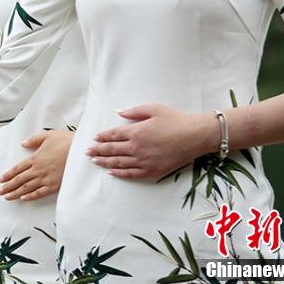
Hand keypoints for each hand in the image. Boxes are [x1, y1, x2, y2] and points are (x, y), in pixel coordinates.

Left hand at [0, 129, 71, 200]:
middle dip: (8, 186)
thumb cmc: (66, 141)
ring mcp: (46, 178)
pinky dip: (31, 196)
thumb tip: (23, 144)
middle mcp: (38, 169)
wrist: (81, 150)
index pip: (18, 168)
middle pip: (20, 180)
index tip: (0, 180)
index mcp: (35, 157)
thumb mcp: (48, 135)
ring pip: (27, 188)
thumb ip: (33, 140)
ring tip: (7, 197)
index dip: (8, 175)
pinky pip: (40, 193)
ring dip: (16, 193)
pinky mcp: (55, 185)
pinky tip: (24, 199)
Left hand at [86, 104, 216, 179]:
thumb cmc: (176, 120)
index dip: (102, 137)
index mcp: (136, 131)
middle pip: (112, 150)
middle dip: (98, 150)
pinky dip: (120, 173)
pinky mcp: (153, 171)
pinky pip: (132, 174)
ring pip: (119, 163)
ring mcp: (144, 161)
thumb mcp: (154, 109)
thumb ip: (134, 111)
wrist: (196, 136)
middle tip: (87, 152)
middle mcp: (137, 147)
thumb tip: (119, 113)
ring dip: (105, 162)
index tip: (94, 138)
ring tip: (95, 162)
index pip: (113, 135)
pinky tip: (112, 172)